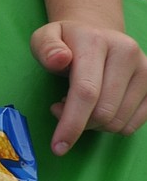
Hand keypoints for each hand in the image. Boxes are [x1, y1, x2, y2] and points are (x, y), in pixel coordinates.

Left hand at [31, 21, 146, 154]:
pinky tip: (99, 107)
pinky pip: (132, 126)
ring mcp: (145, 69)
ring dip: (94, 125)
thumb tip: (60, 59)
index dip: (72, 123)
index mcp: (96, 41)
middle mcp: (126, 52)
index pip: (86, 91)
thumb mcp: (44, 39)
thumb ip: (45, 48)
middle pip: (104, 112)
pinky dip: (111, 126)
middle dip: (79, 123)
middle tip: (60, 109)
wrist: (96, 33)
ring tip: (80, 103)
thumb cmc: (66, 43)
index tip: (58, 147)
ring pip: (118, 122)